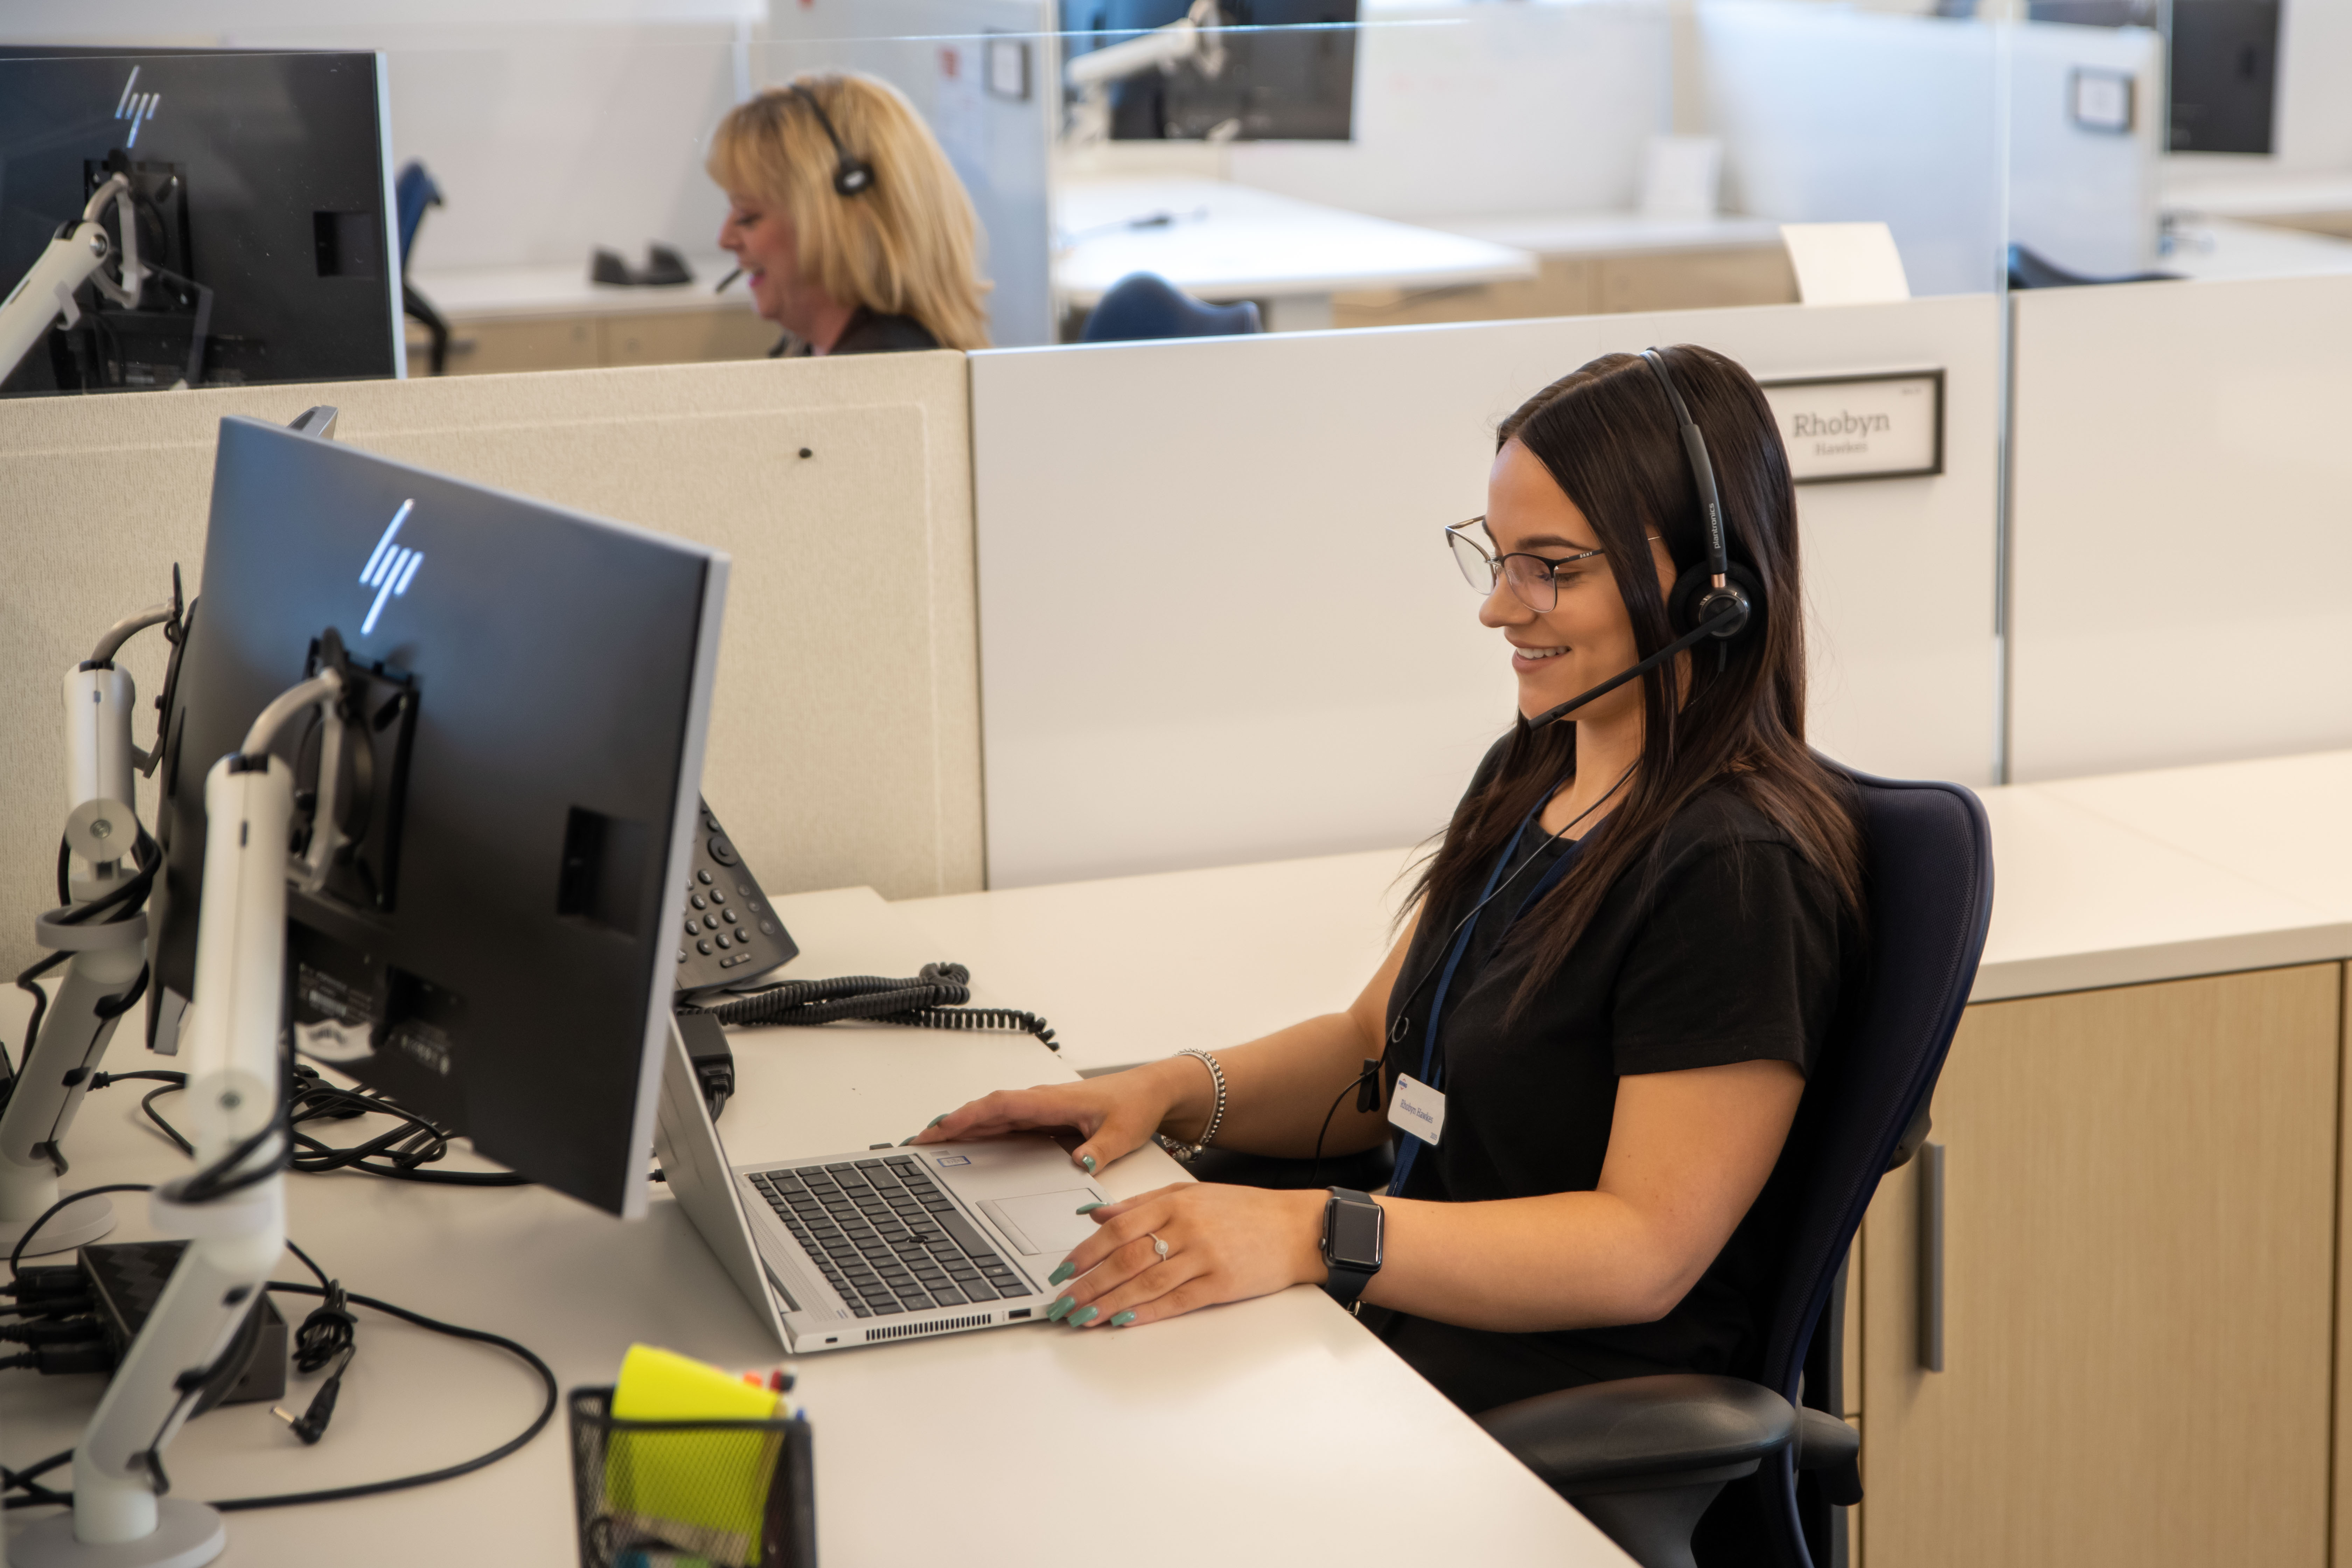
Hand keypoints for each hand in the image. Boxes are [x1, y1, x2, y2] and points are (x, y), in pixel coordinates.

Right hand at [907, 1059, 1199, 1173]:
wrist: (1151, 1092)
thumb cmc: (1136, 1105)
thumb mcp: (1121, 1132)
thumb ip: (1099, 1149)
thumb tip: (1077, 1162)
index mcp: (1052, 1101)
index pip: (1000, 1106)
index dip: (968, 1117)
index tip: (941, 1128)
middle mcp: (1040, 1102)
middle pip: (986, 1111)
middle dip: (951, 1125)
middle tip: (919, 1143)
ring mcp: (1039, 1109)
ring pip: (991, 1116)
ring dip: (961, 1127)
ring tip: (929, 1145)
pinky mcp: (1043, 1118)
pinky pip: (1004, 1122)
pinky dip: (980, 1130)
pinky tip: (965, 1144)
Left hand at [1038, 1182, 1328, 1328]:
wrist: (1295, 1227)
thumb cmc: (1244, 1210)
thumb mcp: (1190, 1192)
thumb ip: (1140, 1202)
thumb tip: (1096, 1213)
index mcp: (1174, 1201)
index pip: (1117, 1228)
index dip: (1084, 1252)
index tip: (1062, 1271)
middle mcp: (1186, 1227)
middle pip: (1125, 1258)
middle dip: (1088, 1284)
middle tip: (1063, 1302)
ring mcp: (1204, 1257)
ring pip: (1146, 1283)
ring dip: (1109, 1303)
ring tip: (1084, 1317)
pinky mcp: (1221, 1284)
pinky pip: (1176, 1301)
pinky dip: (1146, 1313)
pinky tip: (1124, 1321)